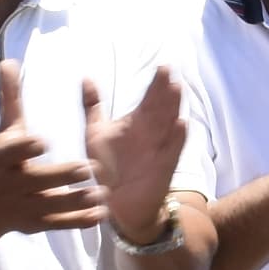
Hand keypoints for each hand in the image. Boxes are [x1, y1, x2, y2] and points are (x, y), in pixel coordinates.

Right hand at [0, 58, 104, 233]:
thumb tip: (8, 61)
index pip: (12, 152)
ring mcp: (23, 206)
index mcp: (3, 158)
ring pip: (51, 204)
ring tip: (102, 193)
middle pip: (37, 180)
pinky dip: (77, 221)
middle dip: (61, 176)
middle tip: (88, 167)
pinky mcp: (35, 223)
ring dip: (76, 201)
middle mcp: (12, 183)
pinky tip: (100, 215)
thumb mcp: (5, 130)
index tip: (42, 141)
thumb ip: (11, 98)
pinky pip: (57, 223)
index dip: (25, 147)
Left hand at [84, 65, 188, 243]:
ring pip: (169, 124)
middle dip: (165, 90)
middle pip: (161, 107)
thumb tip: (86, 77)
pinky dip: (178, 138)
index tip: (162, 66)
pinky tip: (182, 124)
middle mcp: (151, 133)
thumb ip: (93, 106)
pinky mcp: (163, 167)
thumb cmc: (108, 167)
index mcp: (137, 122)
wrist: (116, 203)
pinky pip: (173, 151)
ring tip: (176, 89)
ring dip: (173, 108)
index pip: (150, 99)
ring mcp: (159, 149)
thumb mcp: (96, 133)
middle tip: (168, 72)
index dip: (156, 84)